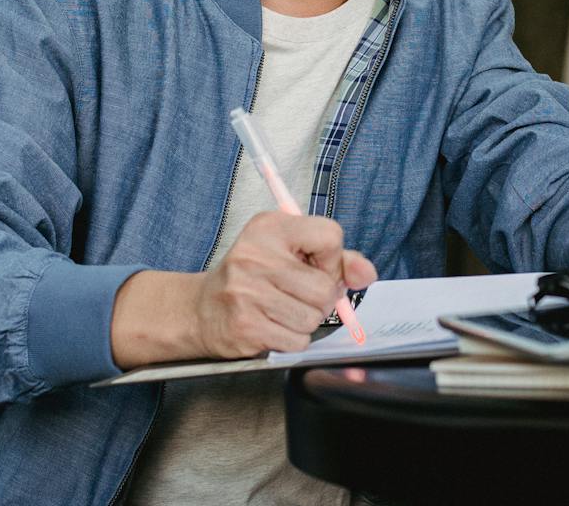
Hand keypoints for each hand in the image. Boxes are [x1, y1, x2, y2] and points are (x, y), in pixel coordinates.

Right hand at [109, 212, 377, 367]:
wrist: (202, 309)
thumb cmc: (254, 277)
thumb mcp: (291, 252)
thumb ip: (337, 259)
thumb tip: (366, 274)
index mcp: (270, 228)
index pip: (330, 236)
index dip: (332, 259)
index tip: (315, 265)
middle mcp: (255, 256)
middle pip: (324, 287)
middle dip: (321, 300)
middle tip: (298, 296)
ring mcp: (247, 292)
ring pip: (312, 318)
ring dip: (305, 321)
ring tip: (281, 311)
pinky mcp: (245, 325)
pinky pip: (297, 341)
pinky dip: (292, 339)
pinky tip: (272, 326)